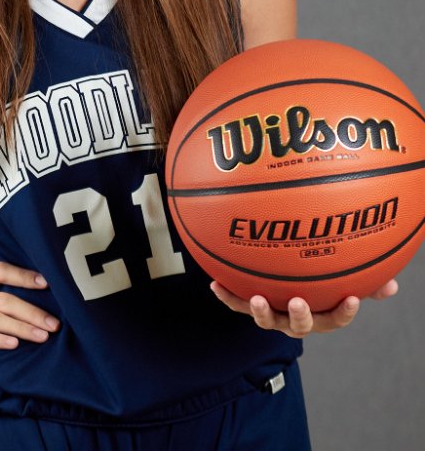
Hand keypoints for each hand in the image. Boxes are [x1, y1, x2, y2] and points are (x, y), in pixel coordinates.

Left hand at [210, 278, 398, 336]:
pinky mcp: (250, 305)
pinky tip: (213, 283)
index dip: (344, 311)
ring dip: (261, 311)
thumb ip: (365, 283)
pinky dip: (226, 296)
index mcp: (320, 314)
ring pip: (267, 320)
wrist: (282, 286)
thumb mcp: (343, 280)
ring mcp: (273, 315)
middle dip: (300, 315)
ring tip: (258, 299)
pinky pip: (238, 304)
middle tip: (299, 301)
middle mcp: (295, 318)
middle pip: (300, 325)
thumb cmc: (319, 282)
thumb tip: (391, 284)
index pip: (336, 318)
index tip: (352, 299)